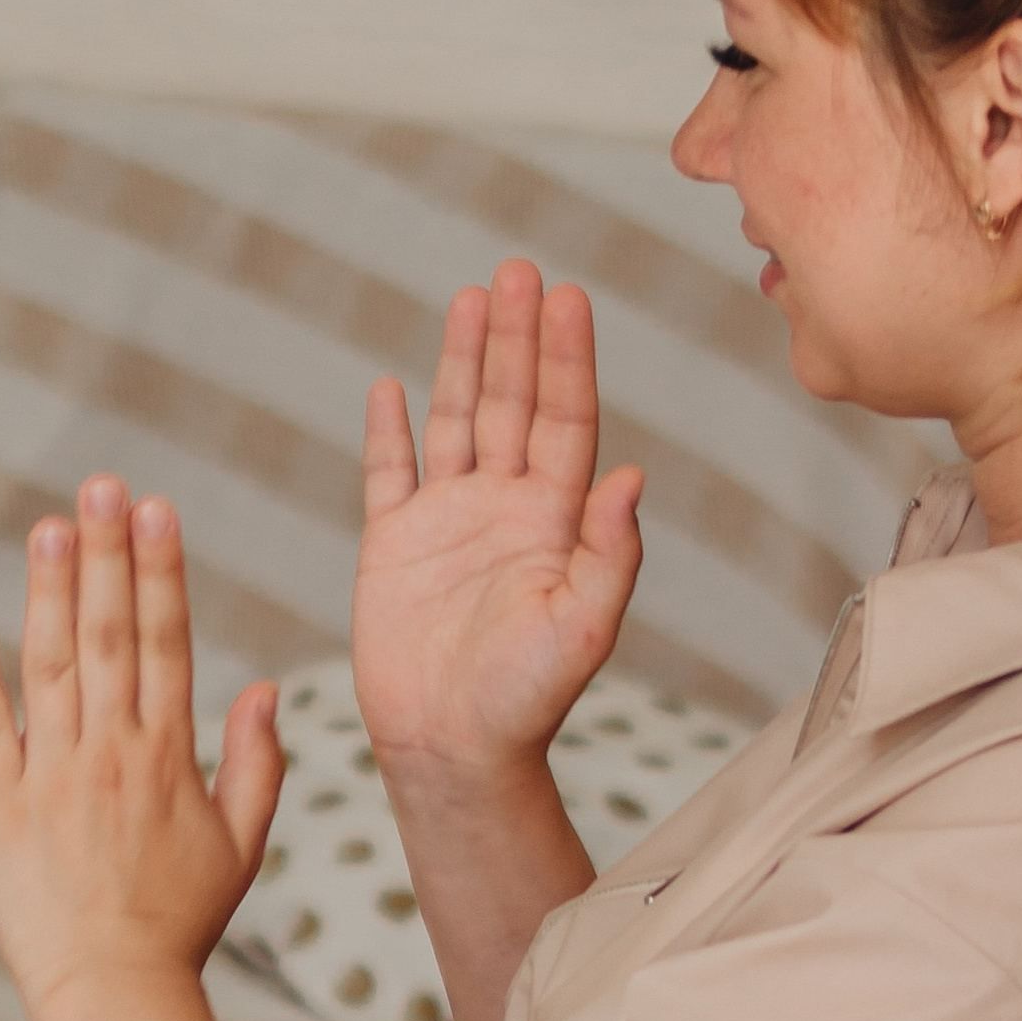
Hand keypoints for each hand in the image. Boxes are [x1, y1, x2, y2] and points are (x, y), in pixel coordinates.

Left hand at [0, 480, 283, 1020]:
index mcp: (169, 754)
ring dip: (47, 593)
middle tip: (101, 485)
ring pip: (51, 669)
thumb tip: (264, 689)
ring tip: (47, 526)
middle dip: (107, 553)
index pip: (165, 641)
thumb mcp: (240, 845)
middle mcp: (113, 753)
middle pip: (109, 634)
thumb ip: (255, 764)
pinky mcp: (2, 812)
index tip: (156, 508)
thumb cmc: (181, 924)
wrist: (116, 992)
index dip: (160, 570)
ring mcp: (55, 779)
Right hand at [352, 257, 642, 787]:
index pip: (564, 420)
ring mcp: (447, 521)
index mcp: (555, 520)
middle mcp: (504, 508)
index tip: (568, 297)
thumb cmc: (526, 700)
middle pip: (512, 402)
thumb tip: (632, 476)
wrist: (453, 750)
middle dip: (517, 337)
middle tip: (520, 270)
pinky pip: (389, 473)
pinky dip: (390, 430)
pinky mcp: (393, 545)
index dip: (566, 358)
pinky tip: (392, 385)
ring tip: (472, 298)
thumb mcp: (583, 627)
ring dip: (462, 360)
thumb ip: (611, 553)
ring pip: (455, 421)